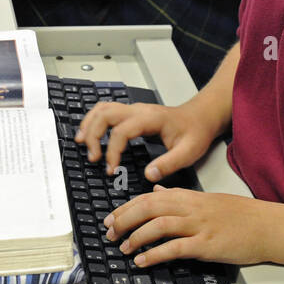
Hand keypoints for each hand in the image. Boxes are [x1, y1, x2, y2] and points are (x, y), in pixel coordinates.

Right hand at [76, 100, 219, 179]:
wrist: (201, 116)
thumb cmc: (196, 132)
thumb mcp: (189, 151)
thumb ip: (169, 164)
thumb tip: (148, 175)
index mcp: (150, 118)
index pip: (121, 131)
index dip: (112, 151)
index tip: (111, 170)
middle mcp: (139, 110)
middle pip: (105, 114)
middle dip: (93, 134)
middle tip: (92, 158)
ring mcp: (134, 110)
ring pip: (102, 109)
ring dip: (89, 124)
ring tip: (81, 144)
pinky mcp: (132, 114)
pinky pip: (106, 111)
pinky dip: (94, 120)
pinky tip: (89, 134)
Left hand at [104, 187, 283, 268]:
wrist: (269, 226)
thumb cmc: (242, 215)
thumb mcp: (208, 199)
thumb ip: (180, 195)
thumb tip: (158, 189)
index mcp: (190, 196)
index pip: (150, 196)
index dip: (127, 207)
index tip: (112, 217)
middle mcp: (192, 207)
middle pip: (149, 207)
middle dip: (125, 219)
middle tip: (110, 232)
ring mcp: (200, 225)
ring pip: (159, 225)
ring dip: (136, 237)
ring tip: (123, 248)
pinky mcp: (207, 244)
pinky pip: (176, 248)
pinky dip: (156, 254)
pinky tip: (143, 261)